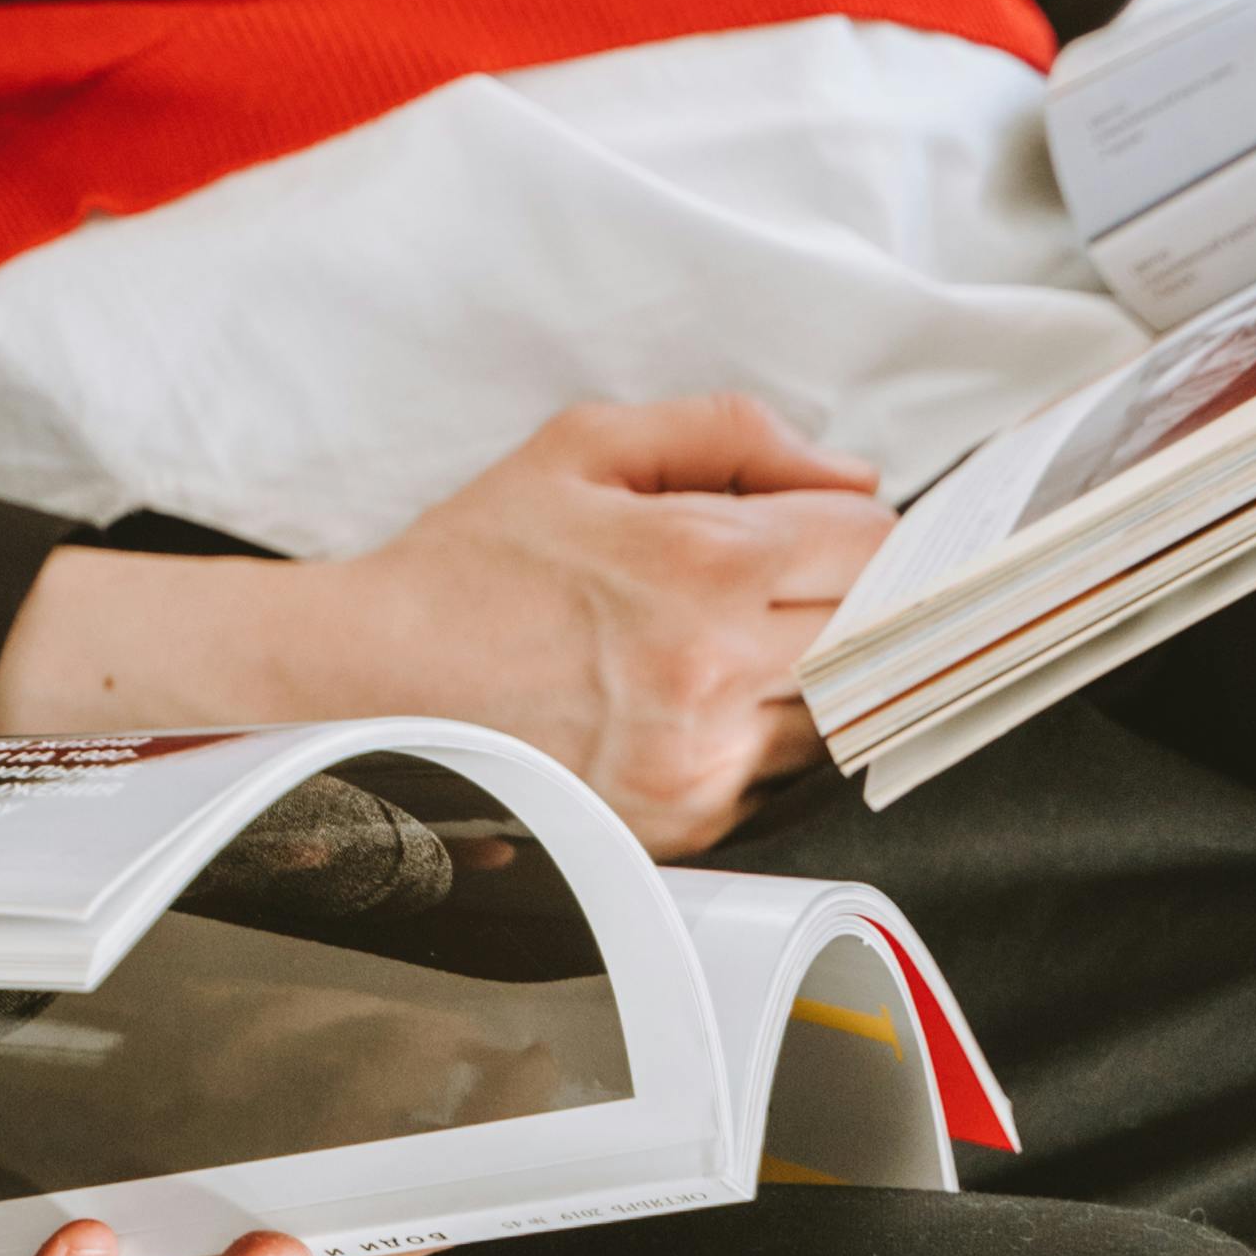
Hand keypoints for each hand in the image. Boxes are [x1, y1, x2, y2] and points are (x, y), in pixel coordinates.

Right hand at [0, 394, 896, 855]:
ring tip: (729, 636)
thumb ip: (729, 433)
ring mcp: (702, 760)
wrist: (378, 677)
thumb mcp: (586, 446)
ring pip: (835, 711)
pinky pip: (774, 774)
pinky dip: (756, 732)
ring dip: (811, 669)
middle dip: (854, 595)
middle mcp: (716, 672)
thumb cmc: (477, 556)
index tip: (849, 523)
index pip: (877, 547)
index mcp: (701, 564)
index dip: (874, 526)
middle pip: (877, 632)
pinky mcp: (684, 822)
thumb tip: (846, 472)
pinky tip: (690, 696)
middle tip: (802, 575)